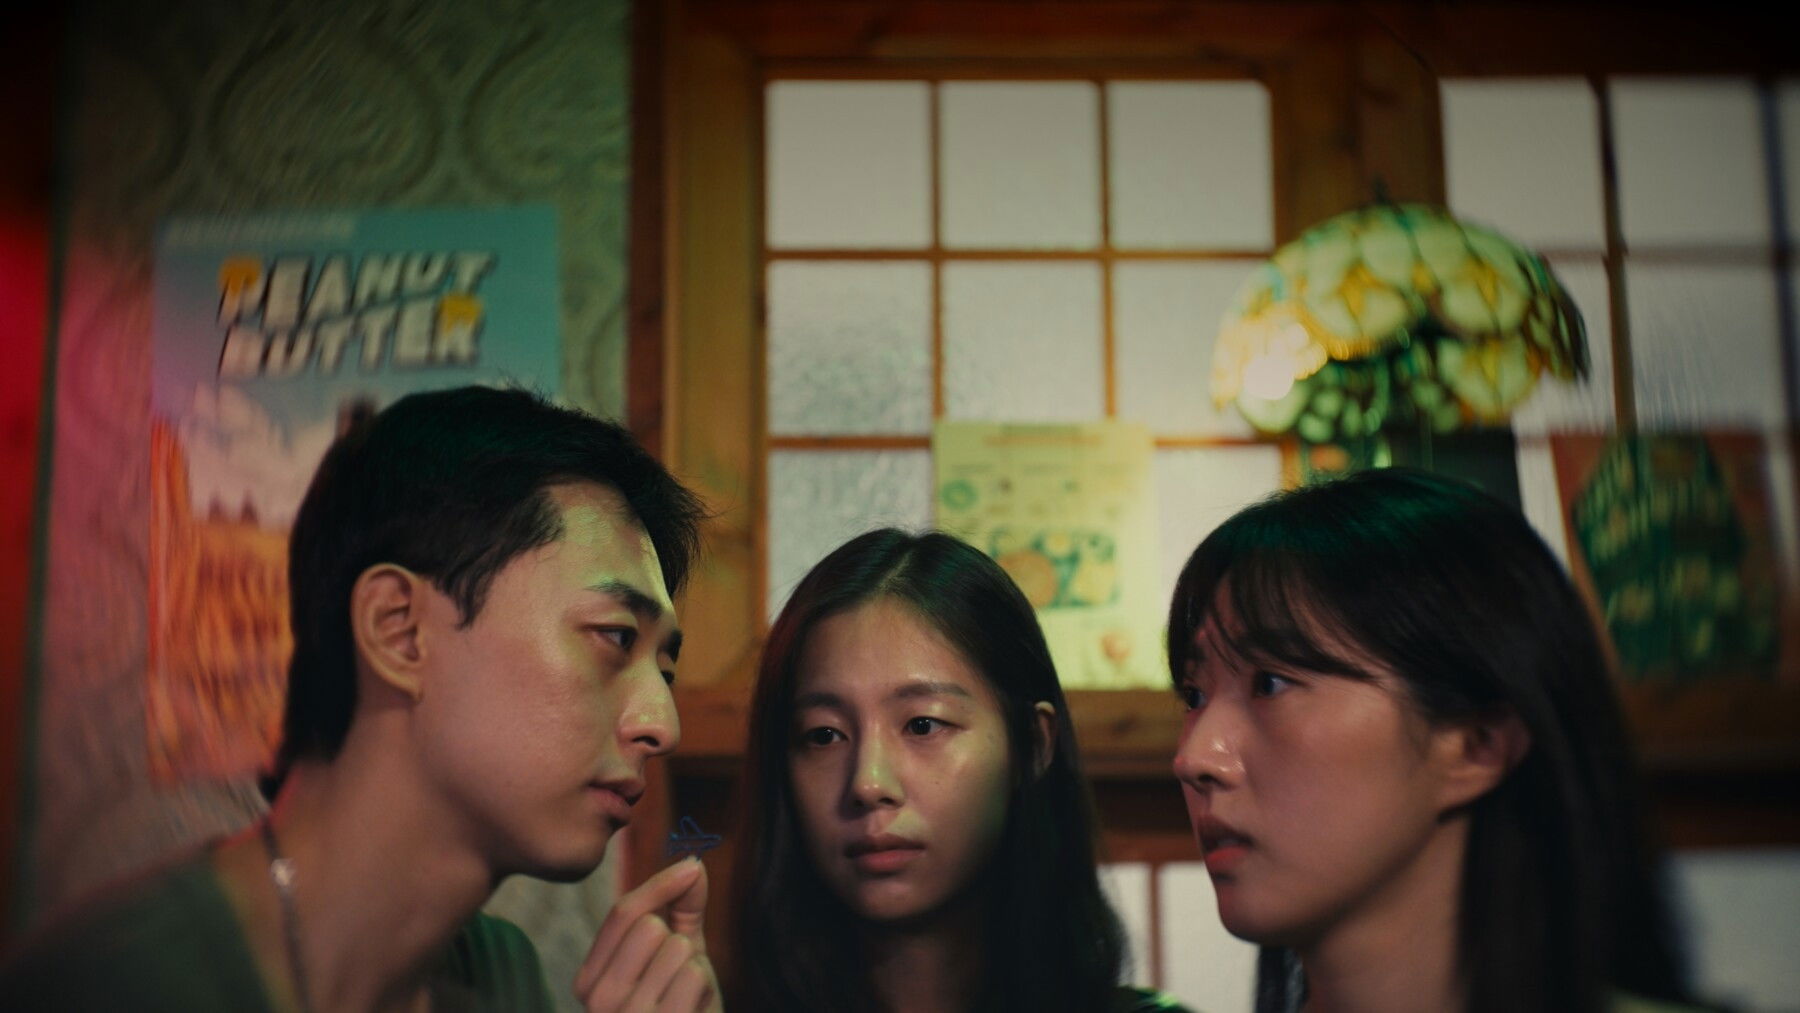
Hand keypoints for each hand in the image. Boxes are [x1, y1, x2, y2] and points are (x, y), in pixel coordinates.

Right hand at [575, 857, 720, 1012]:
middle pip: (649, 926)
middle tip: (679, 977)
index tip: (692, 867)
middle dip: (679, 942)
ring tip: (687, 999)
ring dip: (695, 968)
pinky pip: (694, 974)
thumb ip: (681, 909)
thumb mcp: (678, 955)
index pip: (622, 914)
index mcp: (590, 981)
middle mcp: (598, 1001)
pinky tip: (694, 1011)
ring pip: (676, 948)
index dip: (661, 884)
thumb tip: (693, 863)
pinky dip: (706, 988)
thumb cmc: (683, 1009)